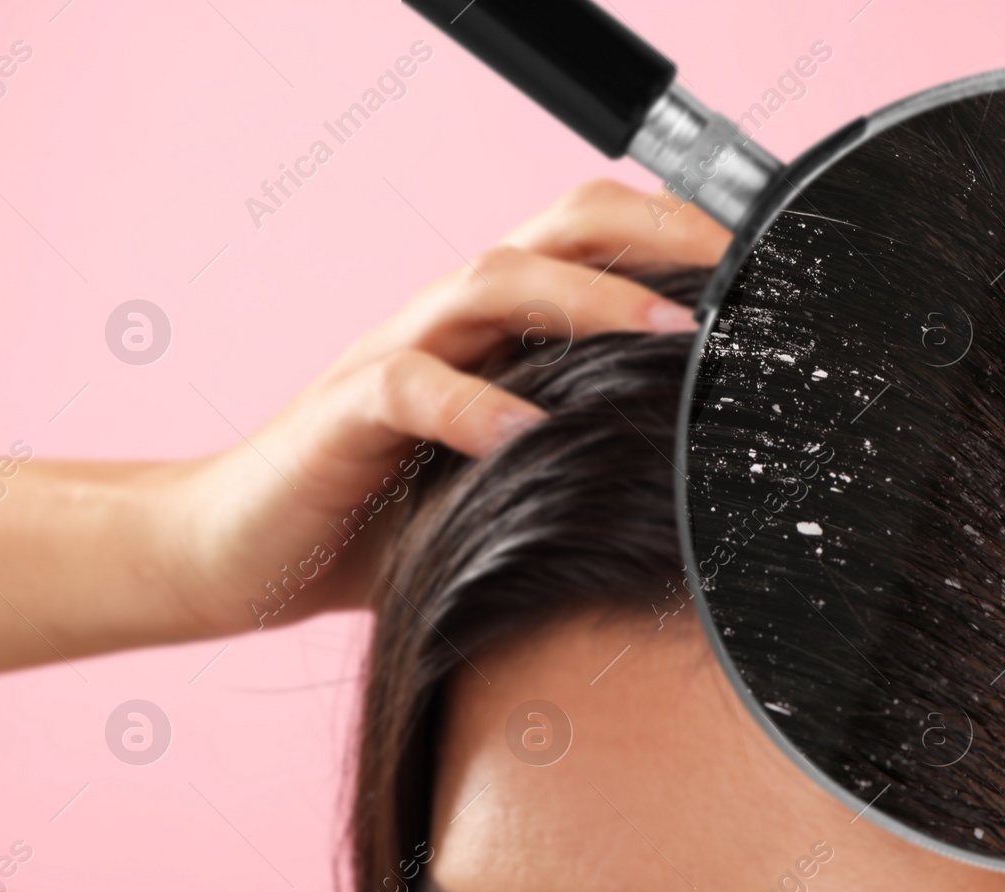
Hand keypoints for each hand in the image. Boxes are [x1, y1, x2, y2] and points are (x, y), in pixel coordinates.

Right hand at [165, 180, 729, 634]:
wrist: (241, 549)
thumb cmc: (384, 519)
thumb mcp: (507, 482)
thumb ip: (580, 460)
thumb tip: (699, 496)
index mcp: (497, 329)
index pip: (593, 243)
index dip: (676, 236)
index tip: (763, 269)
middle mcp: (452, 322)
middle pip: (555, 228)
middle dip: (652, 232)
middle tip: (736, 271)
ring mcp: (395, 356)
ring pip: (491, 281)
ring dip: (586, 298)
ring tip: (669, 326)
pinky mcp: (344, 415)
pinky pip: (406, 384)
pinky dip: (469, 403)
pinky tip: (523, 434)